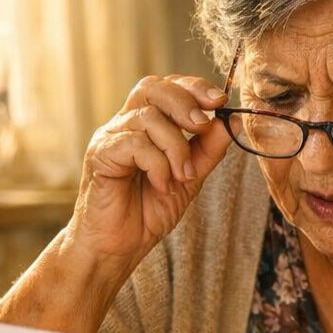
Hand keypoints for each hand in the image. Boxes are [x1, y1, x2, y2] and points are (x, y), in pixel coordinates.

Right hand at [67, 75, 234, 267]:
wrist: (120, 245)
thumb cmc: (149, 210)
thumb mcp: (190, 177)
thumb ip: (209, 149)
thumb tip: (232, 122)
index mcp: (145, 125)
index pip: (166, 87)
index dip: (193, 87)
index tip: (219, 100)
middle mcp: (124, 124)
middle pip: (152, 88)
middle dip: (184, 102)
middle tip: (202, 126)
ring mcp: (109, 137)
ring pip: (149, 118)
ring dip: (176, 147)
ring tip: (182, 176)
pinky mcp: (100, 155)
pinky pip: (135, 144)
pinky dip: (157, 164)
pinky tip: (161, 184)